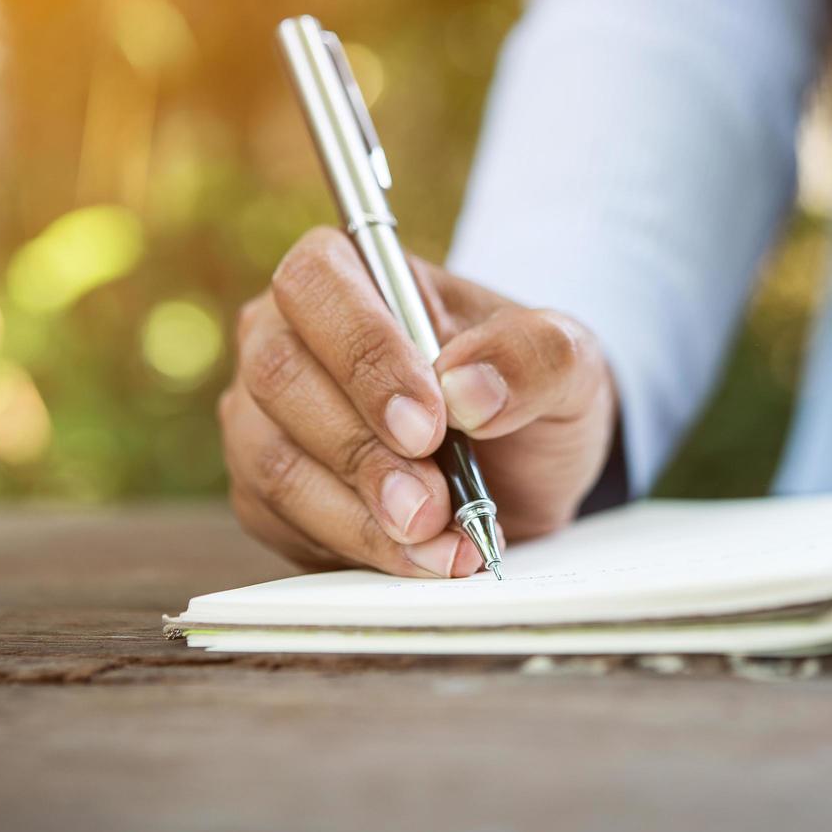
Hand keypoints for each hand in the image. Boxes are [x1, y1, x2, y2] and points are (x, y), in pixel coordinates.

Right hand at [220, 226, 617, 577]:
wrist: (522, 467)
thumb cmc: (524, 389)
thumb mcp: (566, 362)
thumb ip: (533, 356)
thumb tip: (467, 389)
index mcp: (348, 271)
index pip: (317, 284)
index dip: (363, 354)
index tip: (428, 423)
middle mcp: (285, 335)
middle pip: (279, 377)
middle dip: (362, 452)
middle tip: (433, 503)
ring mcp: (264, 417)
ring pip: (273, 462)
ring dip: (361, 515)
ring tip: (442, 542)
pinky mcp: (266, 493)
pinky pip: (281, 523)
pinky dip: (357, 549)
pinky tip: (422, 559)